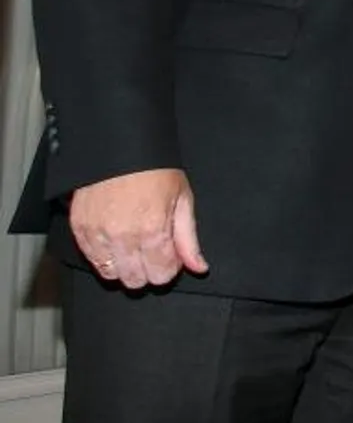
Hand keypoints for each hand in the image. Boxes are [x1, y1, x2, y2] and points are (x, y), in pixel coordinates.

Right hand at [68, 168, 206, 289]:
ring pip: (111, 274)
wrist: (120, 147)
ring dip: (124, 266)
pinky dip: (104, 256)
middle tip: (152, 251)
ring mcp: (97, 234)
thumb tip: (198, 267)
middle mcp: (123, 237)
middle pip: (135, 280)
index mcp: (153, 230)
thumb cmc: (155, 170)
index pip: (160, 275)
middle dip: (147, 270)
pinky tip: (115, 241)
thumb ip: (188, 239)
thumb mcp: (182, 199)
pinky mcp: (79, 228)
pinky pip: (91, 259)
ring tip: (132, 245)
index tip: (169, 255)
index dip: (168, 268)